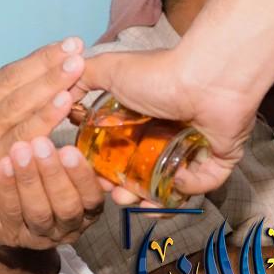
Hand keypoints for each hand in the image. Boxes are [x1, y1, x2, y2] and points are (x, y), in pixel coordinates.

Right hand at [0, 38, 85, 246]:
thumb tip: (34, 89)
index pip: (6, 74)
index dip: (37, 58)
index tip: (65, 45)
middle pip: (12, 82)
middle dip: (46, 62)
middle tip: (76, 46)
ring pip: (18, 103)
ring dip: (49, 82)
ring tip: (76, 65)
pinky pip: (22, 133)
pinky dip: (45, 115)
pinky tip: (65, 102)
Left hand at [0, 138, 104, 248]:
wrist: (5, 211)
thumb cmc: (43, 181)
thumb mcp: (63, 169)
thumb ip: (74, 155)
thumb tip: (83, 121)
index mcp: (87, 210)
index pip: (92, 197)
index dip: (82, 176)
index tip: (69, 149)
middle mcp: (67, 226)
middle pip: (66, 206)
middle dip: (54, 174)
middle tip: (41, 144)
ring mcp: (40, 235)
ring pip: (38, 211)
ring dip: (29, 179)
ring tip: (20, 150)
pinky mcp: (12, 235)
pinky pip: (10, 212)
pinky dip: (7, 187)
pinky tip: (3, 164)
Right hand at [80, 48, 252, 204]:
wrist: (207, 78)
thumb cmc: (159, 73)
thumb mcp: (108, 70)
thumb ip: (80, 78)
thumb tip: (57, 94)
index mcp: (139, 117)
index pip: (116, 151)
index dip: (100, 167)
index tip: (88, 177)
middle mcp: (164, 134)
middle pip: (137, 172)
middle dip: (121, 189)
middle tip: (110, 195)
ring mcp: (191, 149)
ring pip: (166, 185)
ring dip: (147, 199)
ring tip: (133, 203)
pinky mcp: (216, 161)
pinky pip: (199, 186)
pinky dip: (182, 191)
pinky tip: (166, 190)